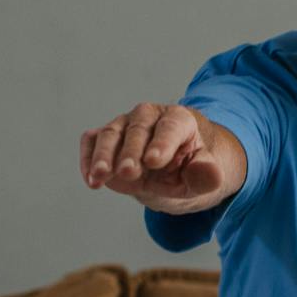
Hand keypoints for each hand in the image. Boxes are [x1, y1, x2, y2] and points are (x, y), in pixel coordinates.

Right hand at [79, 103, 233, 210]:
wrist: (173, 173)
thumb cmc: (190, 170)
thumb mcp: (206, 178)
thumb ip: (207, 174)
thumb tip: (207, 170)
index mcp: (179, 120)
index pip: (171, 127)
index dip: (162, 143)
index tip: (154, 161)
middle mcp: (149, 117)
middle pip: (138, 129)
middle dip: (131, 152)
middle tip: (128, 173)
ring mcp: (125, 125)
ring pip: (111, 133)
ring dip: (104, 155)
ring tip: (100, 177)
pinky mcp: (106, 138)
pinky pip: (92, 141)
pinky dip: (88, 157)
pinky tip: (91, 180)